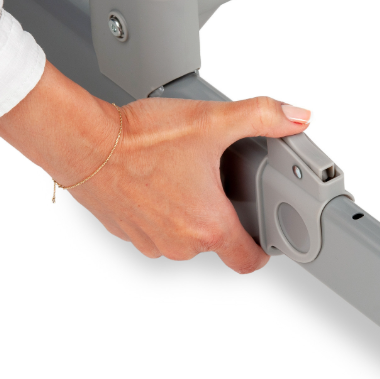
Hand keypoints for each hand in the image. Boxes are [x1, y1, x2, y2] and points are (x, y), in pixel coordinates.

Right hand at [0, 61, 311, 272]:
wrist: (82, 141)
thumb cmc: (139, 139)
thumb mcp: (212, 120)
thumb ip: (262, 117)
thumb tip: (297, 117)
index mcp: (207, 226)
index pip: (248, 261)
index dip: (262, 251)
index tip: (265, 237)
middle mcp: (179, 243)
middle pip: (215, 242)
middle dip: (219, 215)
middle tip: (215, 181)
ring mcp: (150, 241)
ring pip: (182, 237)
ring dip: (186, 213)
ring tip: (182, 176)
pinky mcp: (125, 233)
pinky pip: (154, 230)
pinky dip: (159, 211)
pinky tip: (156, 180)